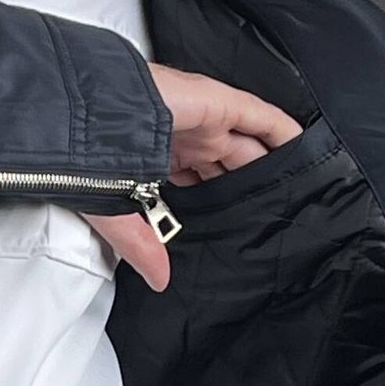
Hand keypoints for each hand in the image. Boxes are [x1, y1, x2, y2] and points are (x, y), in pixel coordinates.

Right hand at [79, 65, 302, 291]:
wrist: (83, 121)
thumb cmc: (86, 159)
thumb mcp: (117, 212)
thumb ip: (143, 245)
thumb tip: (159, 281)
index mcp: (157, 158)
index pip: (198, 180)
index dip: (218, 200)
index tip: (233, 225)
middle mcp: (183, 137)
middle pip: (228, 163)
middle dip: (249, 185)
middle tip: (275, 213)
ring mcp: (201, 119)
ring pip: (248, 142)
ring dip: (270, 161)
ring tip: (297, 185)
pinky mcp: (216, 103)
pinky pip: (260, 117)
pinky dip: (282, 132)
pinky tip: (302, 148)